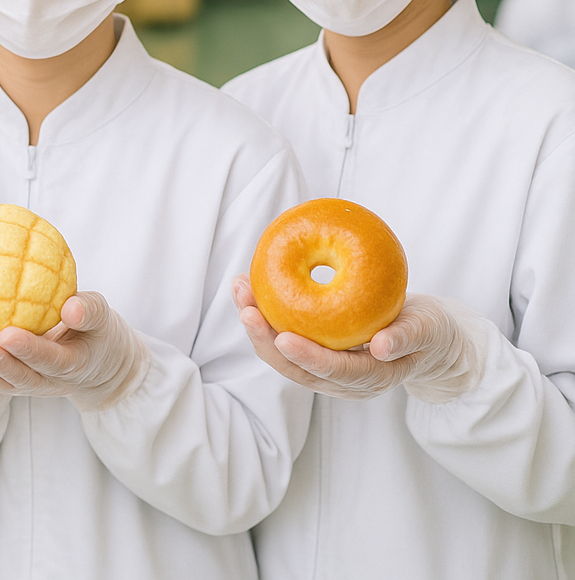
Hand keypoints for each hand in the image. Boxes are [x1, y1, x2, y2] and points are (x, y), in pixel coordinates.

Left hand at [0, 291, 148, 409]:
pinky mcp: (8, 379)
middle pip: (18, 380)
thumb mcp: (103, 319)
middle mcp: (45, 381)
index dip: (28, 351)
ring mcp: (26, 383)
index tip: (7, 335)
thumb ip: (89, 312)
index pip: (49, 361)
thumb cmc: (95, 331)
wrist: (93, 363)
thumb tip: (71, 307)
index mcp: (70, 366)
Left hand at [232, 276, 486, 401]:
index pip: (333, 371)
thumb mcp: (428, 330)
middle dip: (265, 340)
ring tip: (240, 290)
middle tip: (246, 308)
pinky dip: (265, 316)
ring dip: (256, 325)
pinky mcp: (315, 354)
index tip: (283, 337)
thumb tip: (381, 347)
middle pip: (295, 367)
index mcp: (371, 377)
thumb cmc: (430, 331)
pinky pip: (283, 338)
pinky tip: (251, 289)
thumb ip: (407, 337)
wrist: (427, 339)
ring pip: (282, 354)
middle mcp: (342, 381)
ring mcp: (325, 371)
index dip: (307, 357)